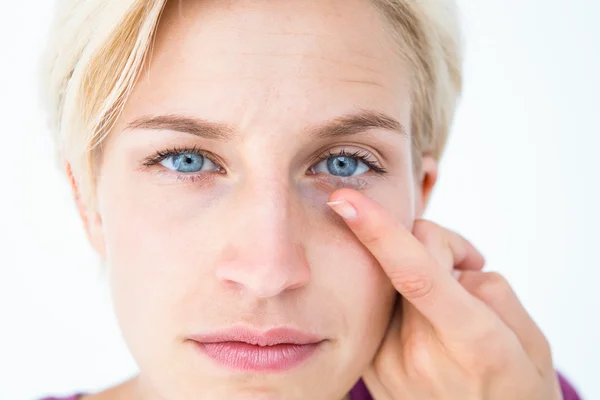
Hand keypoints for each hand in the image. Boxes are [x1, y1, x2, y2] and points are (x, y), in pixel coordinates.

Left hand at [327, 189, 562, 399]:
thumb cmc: (518, 389)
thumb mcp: (531, 340)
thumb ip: (490, 289)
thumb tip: (446, 265)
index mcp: (469, 342)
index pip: (416, 274)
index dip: (379, 232)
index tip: (346, 200)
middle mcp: (417, 354)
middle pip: (406, 259)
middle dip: (436, 245)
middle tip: (467, 267)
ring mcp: (388, 365)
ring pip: (389, 281)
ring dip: (418, 275)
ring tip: (448, 311)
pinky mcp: (370, 369)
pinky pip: (381, 309)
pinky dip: (402, 300)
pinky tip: (426, 327)